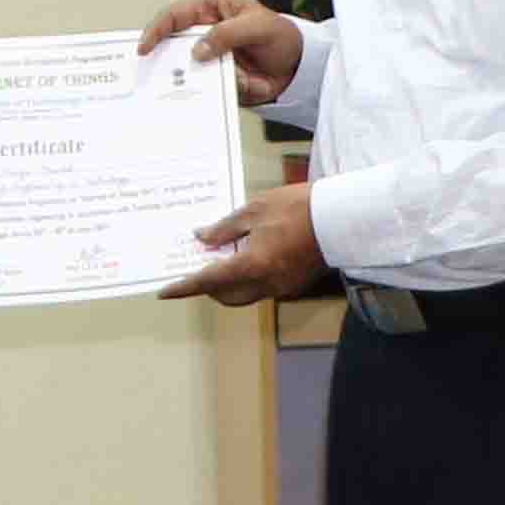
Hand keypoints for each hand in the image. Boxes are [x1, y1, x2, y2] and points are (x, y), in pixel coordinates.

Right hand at [138, 0, 304, 111]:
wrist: (299, 69)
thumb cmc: (280, 36)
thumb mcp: (258, 27)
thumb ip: (227, 34)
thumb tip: (198, 51)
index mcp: (210, 10)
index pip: (174, 16)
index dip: (155, 30)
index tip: (144, 48)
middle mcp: (204, 34)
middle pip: (172, 47)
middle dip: (165, 63)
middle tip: (154, 77)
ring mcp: (209, 60)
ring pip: (188, 73)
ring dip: (194, 82)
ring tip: (206, 86)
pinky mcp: (217, 81)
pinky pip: (206, 92)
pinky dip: (213, 97)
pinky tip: (229, 94)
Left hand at [157, 179, 327, 308]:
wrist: (340, 218)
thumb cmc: (297, 208)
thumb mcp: (254, 210)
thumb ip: (225, 228)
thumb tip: (203, 238)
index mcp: (253, 265)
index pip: (209, 281)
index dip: (184, 287)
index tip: (164, 291)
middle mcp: (266, 283)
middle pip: (225, 296)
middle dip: (207, 287)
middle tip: (198, 265)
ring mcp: (281, 287)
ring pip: (244, 295)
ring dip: (227, 285)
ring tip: (220, 260)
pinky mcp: (293, 284)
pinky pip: (261, 289)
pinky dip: (247, 280)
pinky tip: (246, 259)